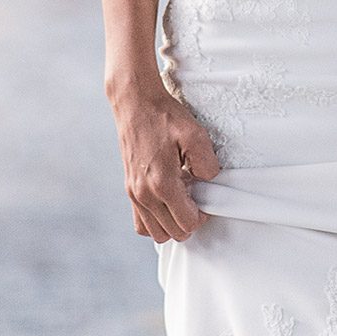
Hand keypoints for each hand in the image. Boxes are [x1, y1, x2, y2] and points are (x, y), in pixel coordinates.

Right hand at [109, 80, 219, 242]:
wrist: (135, 102)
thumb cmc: (164, 116)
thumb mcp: (195, 134)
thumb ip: (207, 164)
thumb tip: (208, 182)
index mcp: (162, 183)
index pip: (187, 223)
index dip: (202, 216)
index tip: (206, 199)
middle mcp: (144, 194)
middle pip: (173, 233)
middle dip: (189, 221)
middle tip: (195, 198)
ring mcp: (133, 193)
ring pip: (155, 233)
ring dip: (172, 223)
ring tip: (181, 200)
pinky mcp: (128, 189)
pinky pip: (141, 223)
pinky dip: (155, 221)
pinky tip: (166, 202)